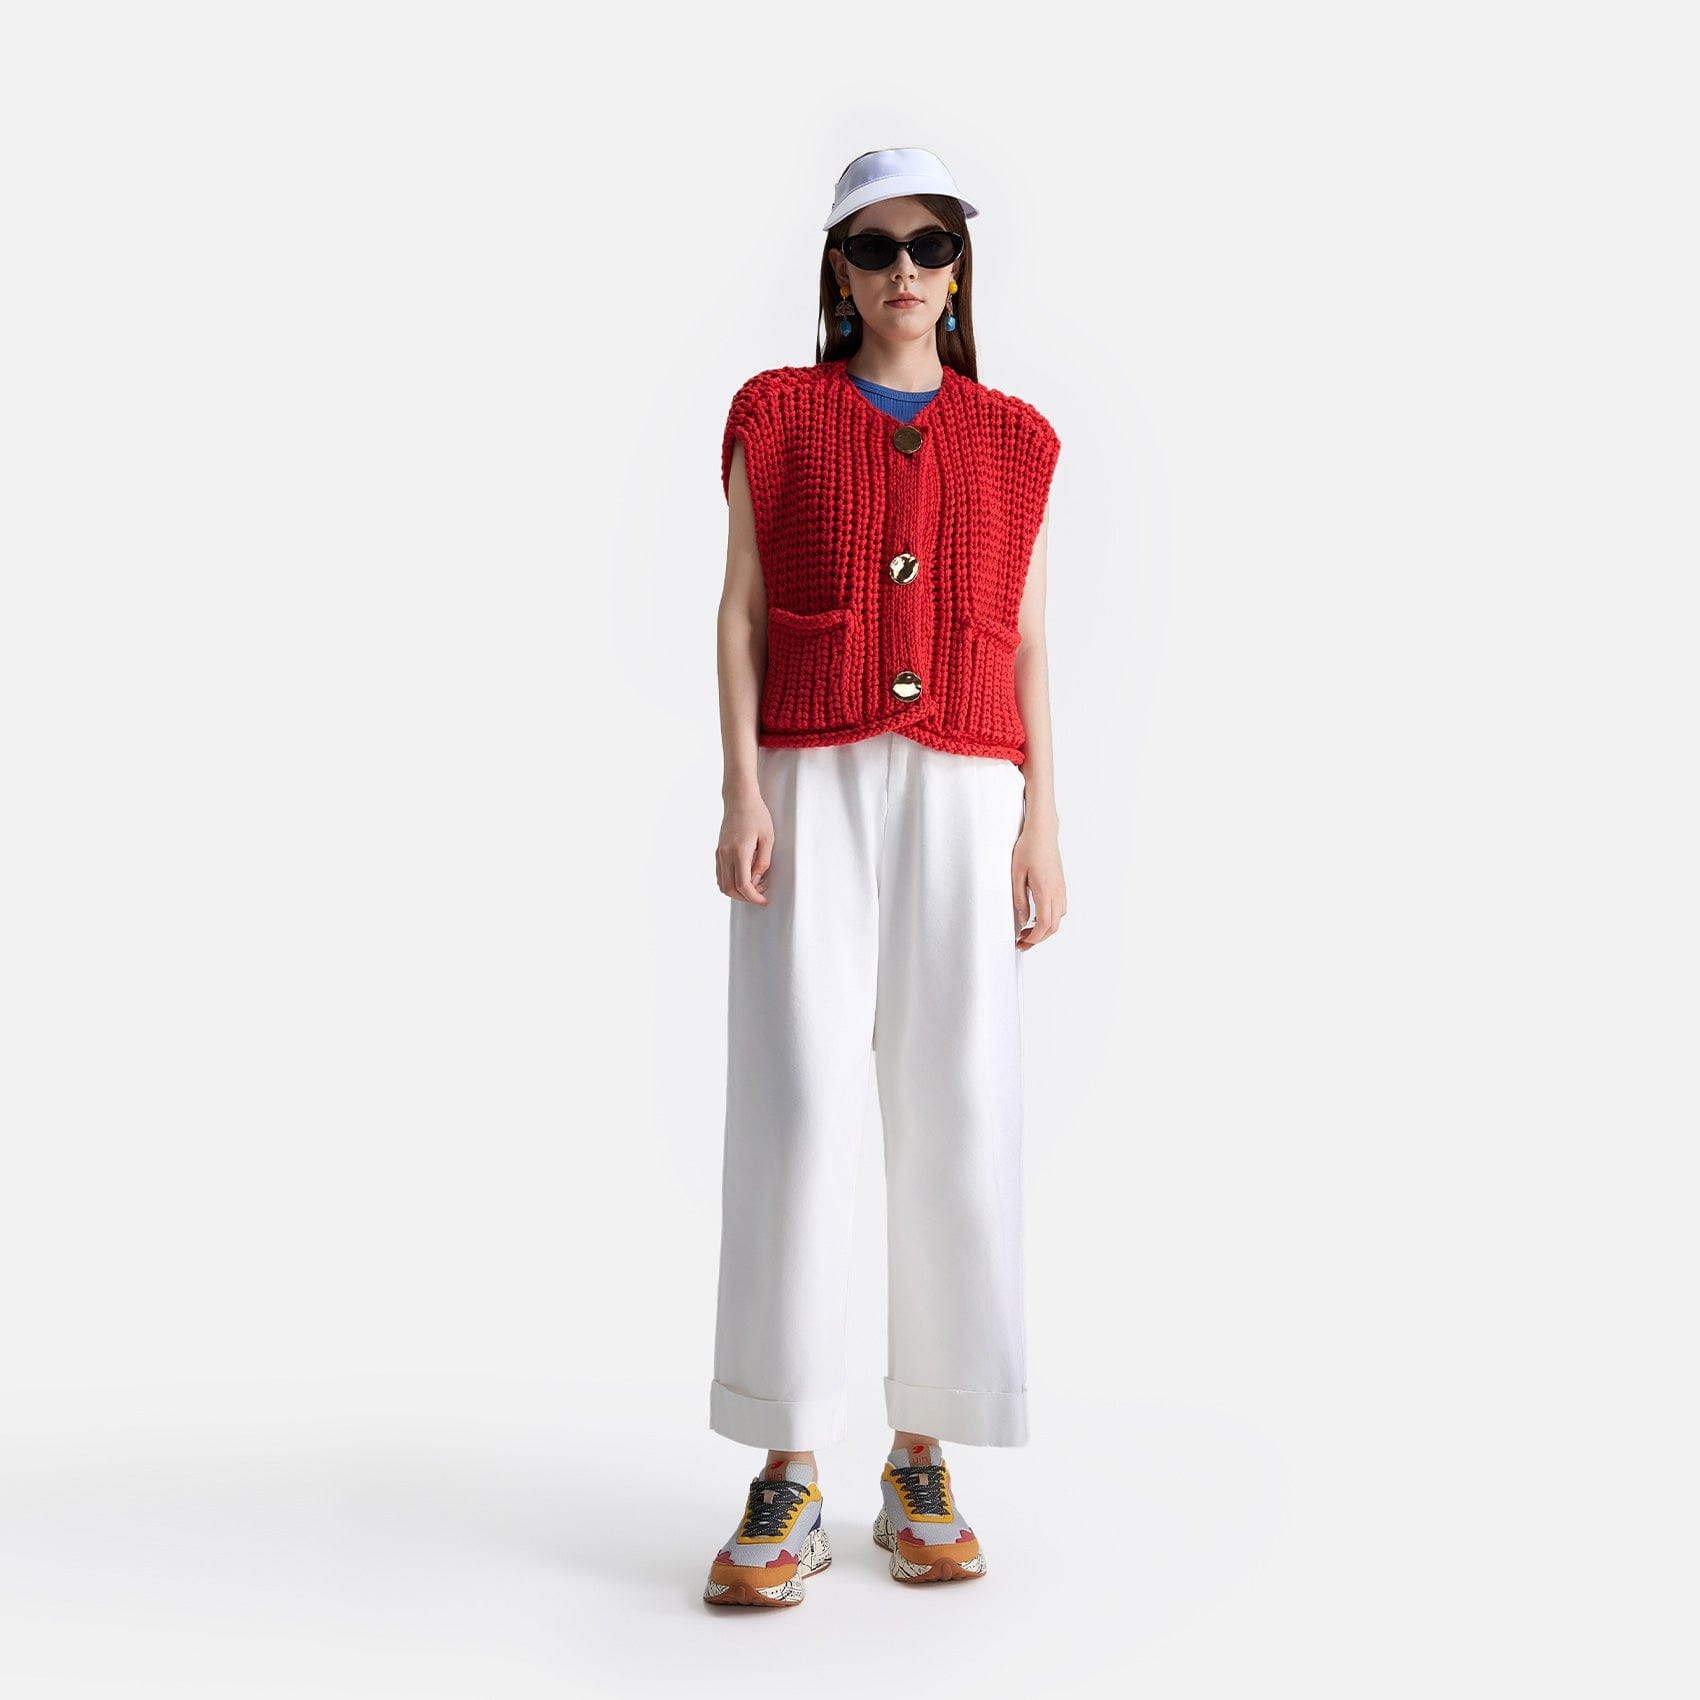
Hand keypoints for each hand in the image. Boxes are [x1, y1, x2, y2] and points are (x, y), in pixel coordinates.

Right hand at [717, 786, 774, 904]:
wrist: (739, 799)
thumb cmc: (756, 815)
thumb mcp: (768, 837)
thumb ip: (763, 861)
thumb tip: (758, 879)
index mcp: (739, 851)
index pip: (743, 884)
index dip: (754, 897)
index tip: (764, 900)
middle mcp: (725, 854)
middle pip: (730, 889)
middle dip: (745, 897)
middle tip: (761, 894)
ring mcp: (719, 853)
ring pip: (722, 884)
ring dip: (737, 891)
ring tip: (755, 885)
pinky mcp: (718, 851)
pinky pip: (720, 874)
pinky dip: (730, 883)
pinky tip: (744, 878)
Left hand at [1011, 819, 1065, 947]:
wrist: (1043, 832)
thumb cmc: (1028, 849)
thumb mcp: (1016, 875)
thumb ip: (1019, 899)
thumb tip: (1022, 920)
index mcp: (1046, 891)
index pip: (1044, 924)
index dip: (1033, 938)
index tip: (1021, 942)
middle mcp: (1057, 893)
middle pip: (1053, 926)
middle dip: (1038, 939)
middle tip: (1021, 943)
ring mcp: (1061, 889)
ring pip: (1057, 919)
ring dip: (1044, 930)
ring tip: (1026, 932)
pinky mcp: (1061, 886)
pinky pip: (1059, 909)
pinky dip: (1049, 919)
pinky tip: (1036, 918)